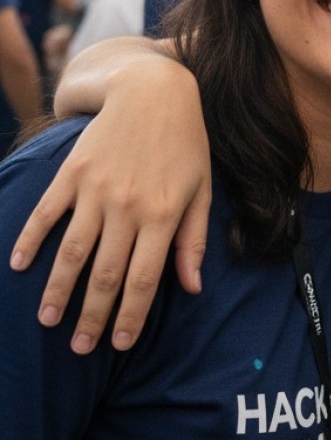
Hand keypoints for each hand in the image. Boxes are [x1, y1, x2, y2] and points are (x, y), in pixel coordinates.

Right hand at [9, 52, 211, 351]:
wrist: (154, 91)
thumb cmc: (185, 144)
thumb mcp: (202, 188)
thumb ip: (194, 239)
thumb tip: (192, 287)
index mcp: (164, 213)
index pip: (144, 278)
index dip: (130, 315)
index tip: (117, 344)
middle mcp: (128, 206)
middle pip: (105, 274)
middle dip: (91, 316)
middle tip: (79, 348)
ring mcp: (96, 189)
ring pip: (72, 252)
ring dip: (58, 290)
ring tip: (48, 320)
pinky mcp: (72, 172)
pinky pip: (46, 213)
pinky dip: (29, 240)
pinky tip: (18, 266)